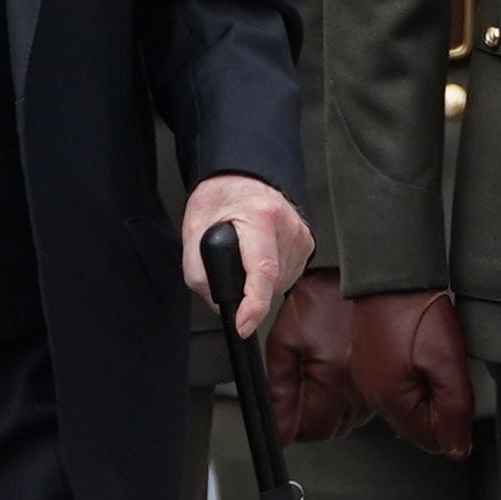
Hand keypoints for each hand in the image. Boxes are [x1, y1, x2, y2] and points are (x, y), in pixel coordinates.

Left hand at [181, 173, 312, 337]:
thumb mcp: (193, 228)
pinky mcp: (307, 242)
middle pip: (270, 282)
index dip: (253, 305)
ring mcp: (301, 235)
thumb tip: (217, 304)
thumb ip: (198, 271)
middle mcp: (287, 225)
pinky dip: (271, 276)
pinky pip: (289, 274)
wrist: (241, 176)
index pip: (262, 270)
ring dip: (260, 284)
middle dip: (247, 290)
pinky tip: (259, 258)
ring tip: (244, 257)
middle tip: (229, 266)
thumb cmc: (220, 196)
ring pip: (281, 283)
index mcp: (259, 216)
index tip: (244, 324)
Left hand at [267, 268, 371, 442]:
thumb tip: (277, 424)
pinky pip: (360, 404)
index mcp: (334, 384)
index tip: (283, 412)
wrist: (362, 275)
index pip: (309, 431)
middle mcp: (360, 393)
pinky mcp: (383, 380)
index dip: (290, 424)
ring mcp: (375, 388)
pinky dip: (344, 396)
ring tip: (316, 373)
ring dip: (327, 408)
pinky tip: (335, 370)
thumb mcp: (286, 339)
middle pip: (329, 430)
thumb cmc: (326, 299)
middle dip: (308, 417)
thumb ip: (278, 385)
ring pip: (345, 420)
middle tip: (296, 388)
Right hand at [350, 287, 473, 458]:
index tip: (455, 387)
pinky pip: (397, 385)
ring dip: (426, 389)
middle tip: (444, 369)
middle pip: (418, 423)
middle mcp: (373, 394)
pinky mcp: (368, 361)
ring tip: (431, 357)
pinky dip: (413, 375)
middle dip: (439, 404)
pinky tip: (418, 352)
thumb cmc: (415, 312)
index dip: (453, 419)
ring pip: (409, 404)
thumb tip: (456, 449)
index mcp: (390, 400)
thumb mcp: (447, 363)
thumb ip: (454, 411)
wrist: (389, 274)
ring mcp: (368, 377)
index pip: (432, 439)